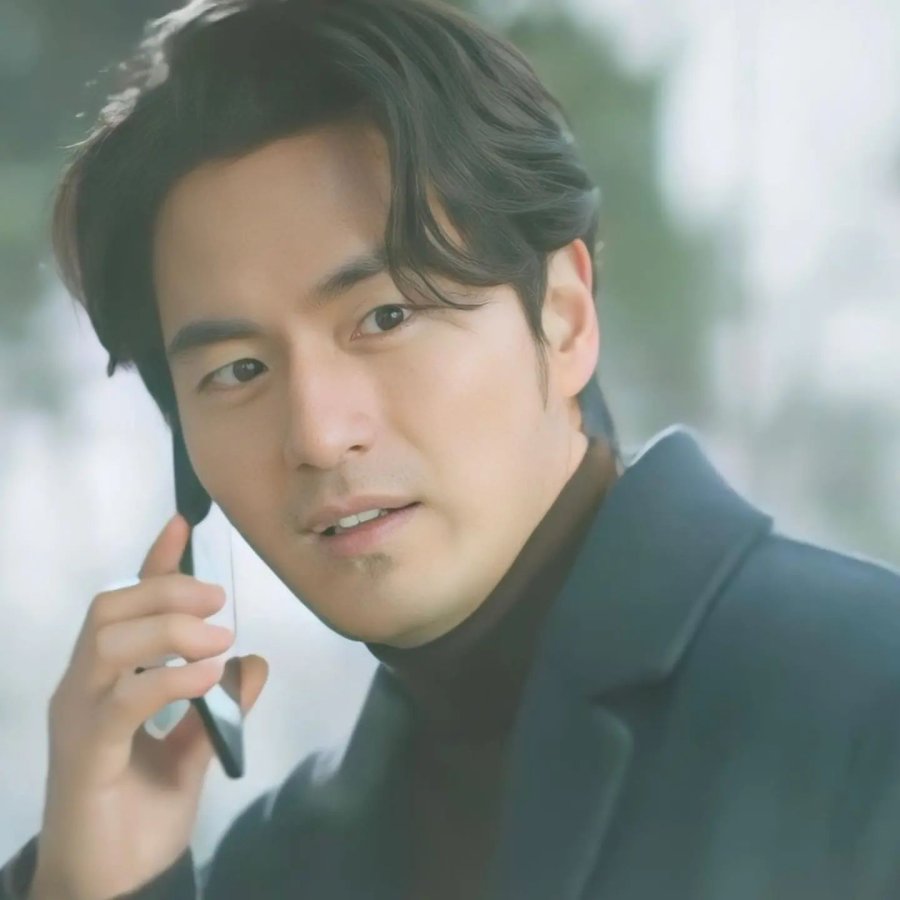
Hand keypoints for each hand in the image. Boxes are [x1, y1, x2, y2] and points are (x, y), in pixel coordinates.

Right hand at [29, 514, 268, 899]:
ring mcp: (79, 719)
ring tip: (217, 641)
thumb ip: (220, 706)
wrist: (110, 886)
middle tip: (219, 600)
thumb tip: (256, 661)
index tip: (184, 524)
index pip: (125, 606)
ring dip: (171, 629)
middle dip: (167, 589)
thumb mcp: (195, 750)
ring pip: (109, 641)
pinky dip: (170, 679)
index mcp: (106, 681)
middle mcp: (83, 689)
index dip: (154, 562)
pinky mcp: (86, 755)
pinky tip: (206, 678)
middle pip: (111, 608)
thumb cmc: (141, 815)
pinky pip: (124, 699)